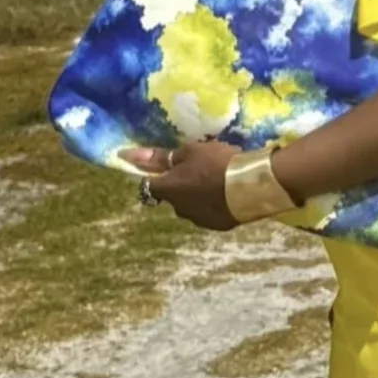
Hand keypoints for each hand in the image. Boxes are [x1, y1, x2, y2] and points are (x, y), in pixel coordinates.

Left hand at [120, 141, 238, 229]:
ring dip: (198, 195)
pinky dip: (214, 204)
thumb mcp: (190, 151)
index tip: (168, 167)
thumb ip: (161, 156)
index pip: (149, 185)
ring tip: (218, 180)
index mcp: (168, 189)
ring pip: (192, 206)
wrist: (251, 184)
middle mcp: (178, 209)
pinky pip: (209, 213)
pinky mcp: (217, 226)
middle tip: (200, 169)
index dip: (157, 176)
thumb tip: (126, 155)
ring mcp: (198, 220)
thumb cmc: (217, 162)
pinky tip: (228, 193)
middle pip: (173, 196)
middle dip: (181, 185)